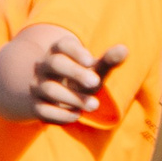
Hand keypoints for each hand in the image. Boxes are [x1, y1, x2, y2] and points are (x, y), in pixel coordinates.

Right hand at [0, 31, 130, 124]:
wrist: (54, 98)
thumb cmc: (80, 79)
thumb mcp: (93, 70)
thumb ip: (108, 61)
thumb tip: (125, 49)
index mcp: (59, 53)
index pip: (62, 45)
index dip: (76, 52)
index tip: (91, 61)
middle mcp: (45, 67)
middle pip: (54, 63)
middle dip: (75, 72)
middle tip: (95, 82)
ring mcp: (38, 86)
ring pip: (49, 89)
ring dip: (72, 97)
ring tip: (94, 104)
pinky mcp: (36, 106)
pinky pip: (43, 110)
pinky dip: (60, 114)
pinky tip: (76, 115)